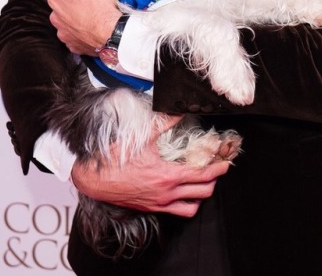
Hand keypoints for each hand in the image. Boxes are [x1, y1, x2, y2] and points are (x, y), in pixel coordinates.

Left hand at [47, 0, 119, 53]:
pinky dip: (84, 30)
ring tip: (96, 13)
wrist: (111, 32)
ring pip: (73, 17)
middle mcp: (55, 16)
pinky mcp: (73, 44)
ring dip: (81, 14)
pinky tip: (94, 26)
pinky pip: (78, 33)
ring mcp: (63, 32)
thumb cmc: (100, 6)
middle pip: (70, 0)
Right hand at [70, 115, 230, 216]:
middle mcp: (167, 193)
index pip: (202, 175)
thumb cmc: (117, 159)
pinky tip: (185, 192)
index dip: (218, 168)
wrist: (95, 180)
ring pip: (192, 208)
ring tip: (204, 182)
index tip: (226, 162)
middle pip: (203, 192)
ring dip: (202, 195)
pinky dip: (186, 204)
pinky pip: (177, 212)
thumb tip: (179, 110)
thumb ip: (164, 122)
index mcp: (167, 176)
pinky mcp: (152, 208)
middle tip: (218, 168)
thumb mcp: (143, 138)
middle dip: (215, 180)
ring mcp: (160, 204)